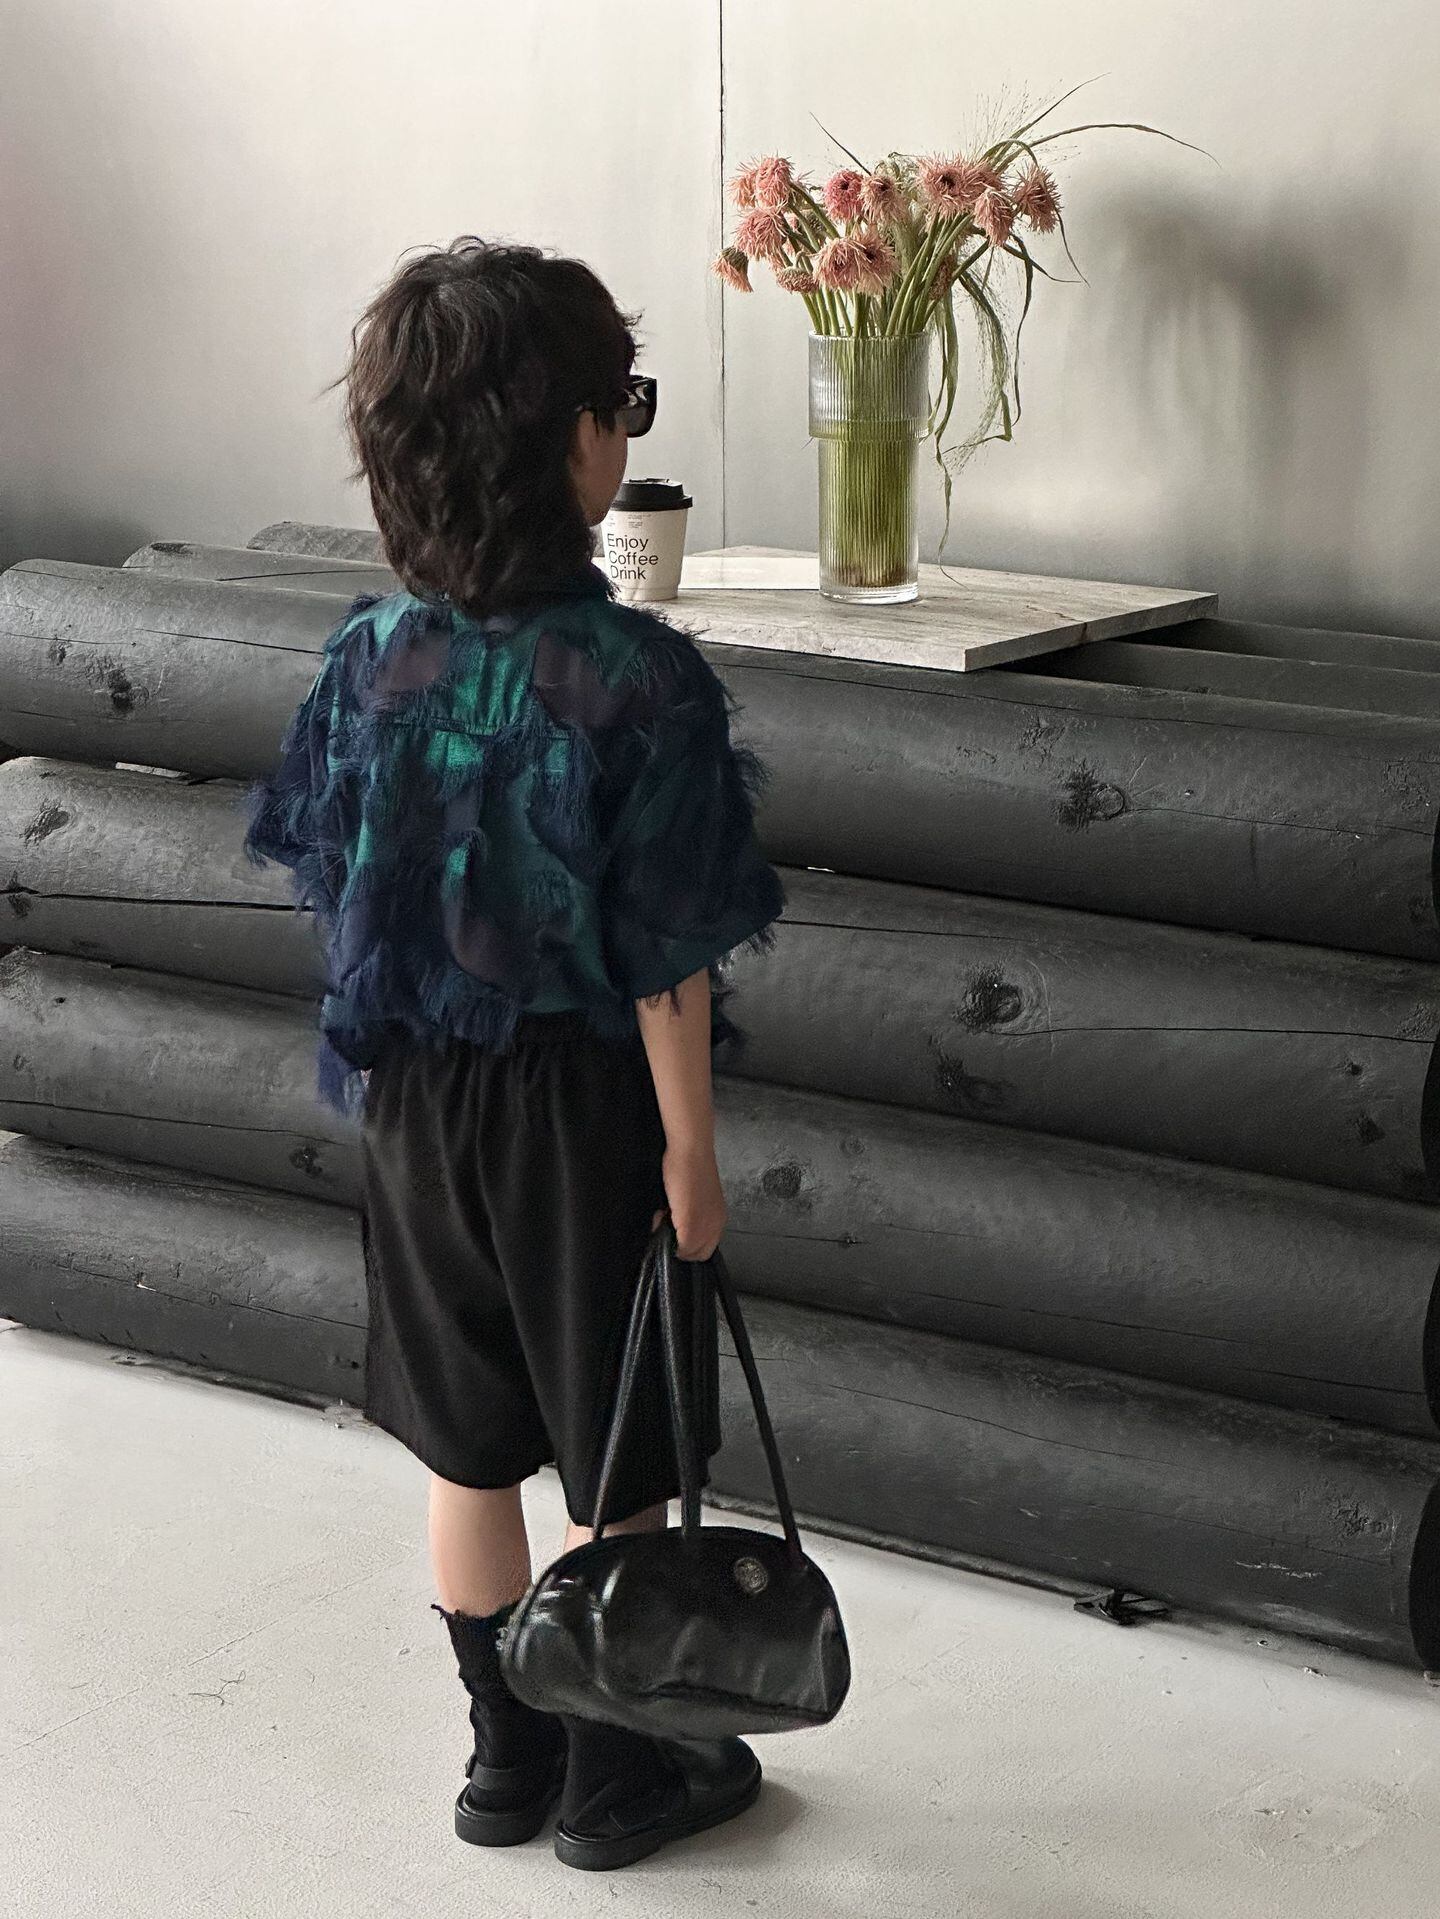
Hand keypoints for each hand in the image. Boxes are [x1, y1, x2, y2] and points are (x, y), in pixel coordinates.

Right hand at [656, 1141, 726, 1260]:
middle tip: (667, 1225)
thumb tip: (672, 1226)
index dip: (687, 1244)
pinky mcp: (691, 1224)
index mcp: (718, 1218)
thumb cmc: (690, 1165)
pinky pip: (681, 1246)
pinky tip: (662, 1214)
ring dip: (673, 1240)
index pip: (704, 1248)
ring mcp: (705, 1227)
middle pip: (698, 1255)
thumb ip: (690, 1216)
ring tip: (663, 1215)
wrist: (691, 1151)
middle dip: (680, 1246)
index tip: (673, 1229)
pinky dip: (666, 1235)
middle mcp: (716, 1225)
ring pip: (688, 1253)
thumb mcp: (694, 1197)